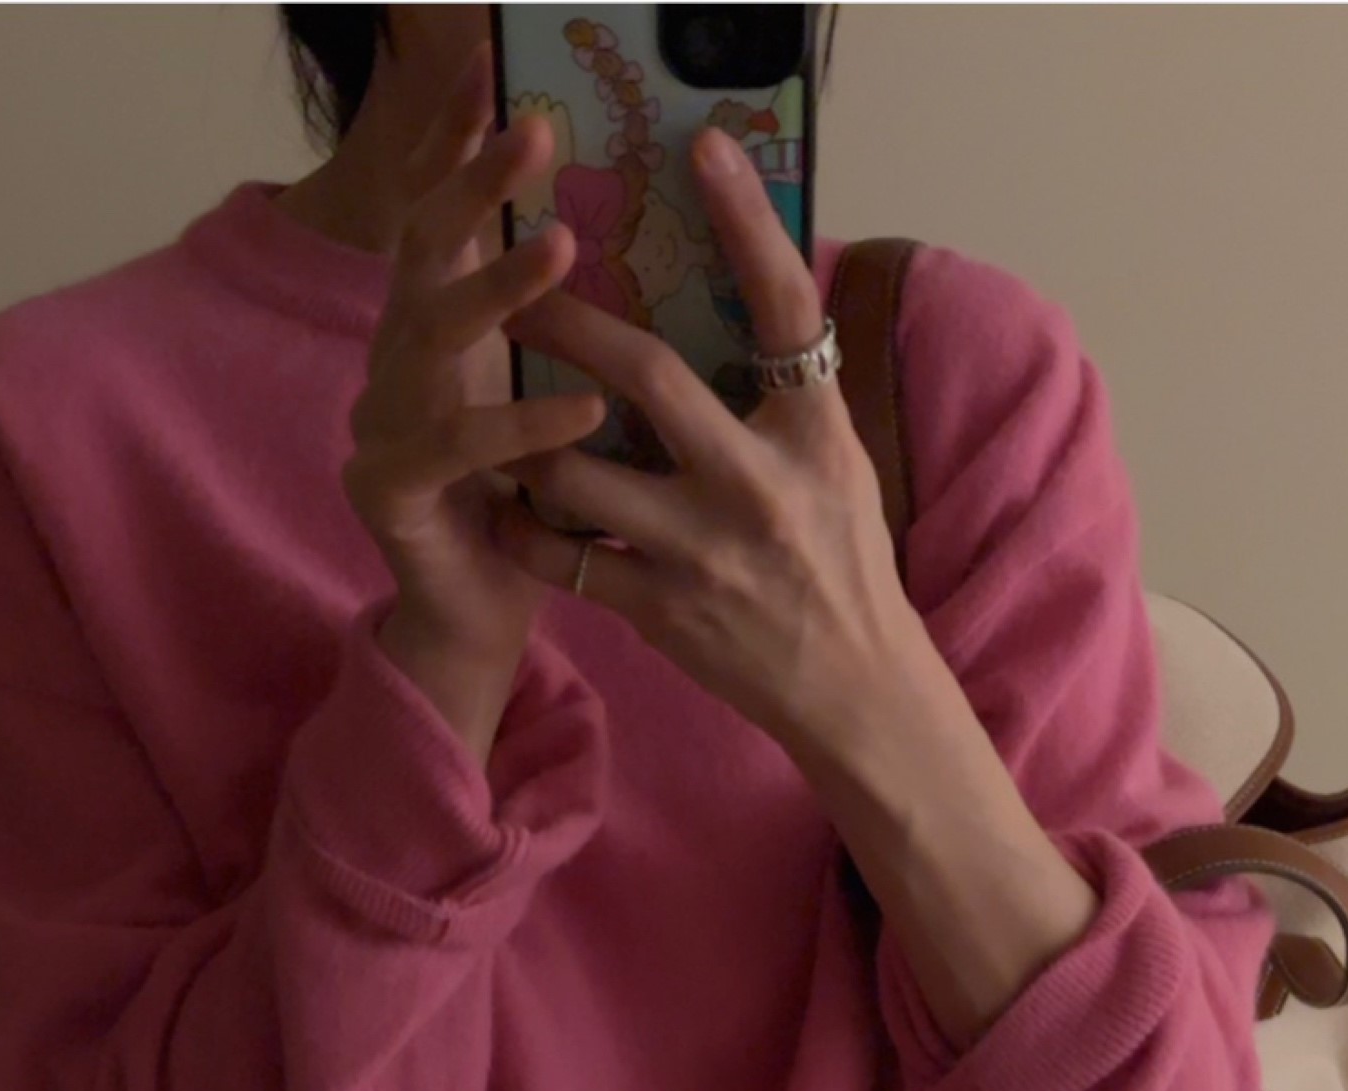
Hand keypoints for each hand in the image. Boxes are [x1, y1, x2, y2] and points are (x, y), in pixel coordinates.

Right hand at [339, 39, 609, 663]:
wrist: (482, 620)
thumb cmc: (538, 507)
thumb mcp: (564, 393)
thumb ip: (580, 321)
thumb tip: (647, 224)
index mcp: (441, 327)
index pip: (443, 213)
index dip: (458, 140)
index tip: (492, 67)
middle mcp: (400, 360)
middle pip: (423, 250)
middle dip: (474, 185)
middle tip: (535, 131)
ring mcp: (383, 421)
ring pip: (430, 339)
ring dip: (495, 287)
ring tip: (559, 244)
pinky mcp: (389, 492)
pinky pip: (456, 448)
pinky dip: (520, 424)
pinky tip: (581, 409)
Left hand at [490, 125, 929, 763]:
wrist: (853, 686)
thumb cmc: (839, 559)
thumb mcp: (835, 458)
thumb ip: (786, 386)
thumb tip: (740, 293)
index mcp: (812, 430)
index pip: (783, 305)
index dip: (745, 221)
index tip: (704, 146)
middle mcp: (757, 483)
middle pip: (649, 374)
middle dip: (570, 322)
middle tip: (517, 285)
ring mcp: (703, 551)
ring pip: (579, 472)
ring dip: (527, 436)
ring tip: (494, 409)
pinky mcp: (661, 612)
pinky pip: (564, 559)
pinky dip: (525, 530)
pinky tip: (506, 508)